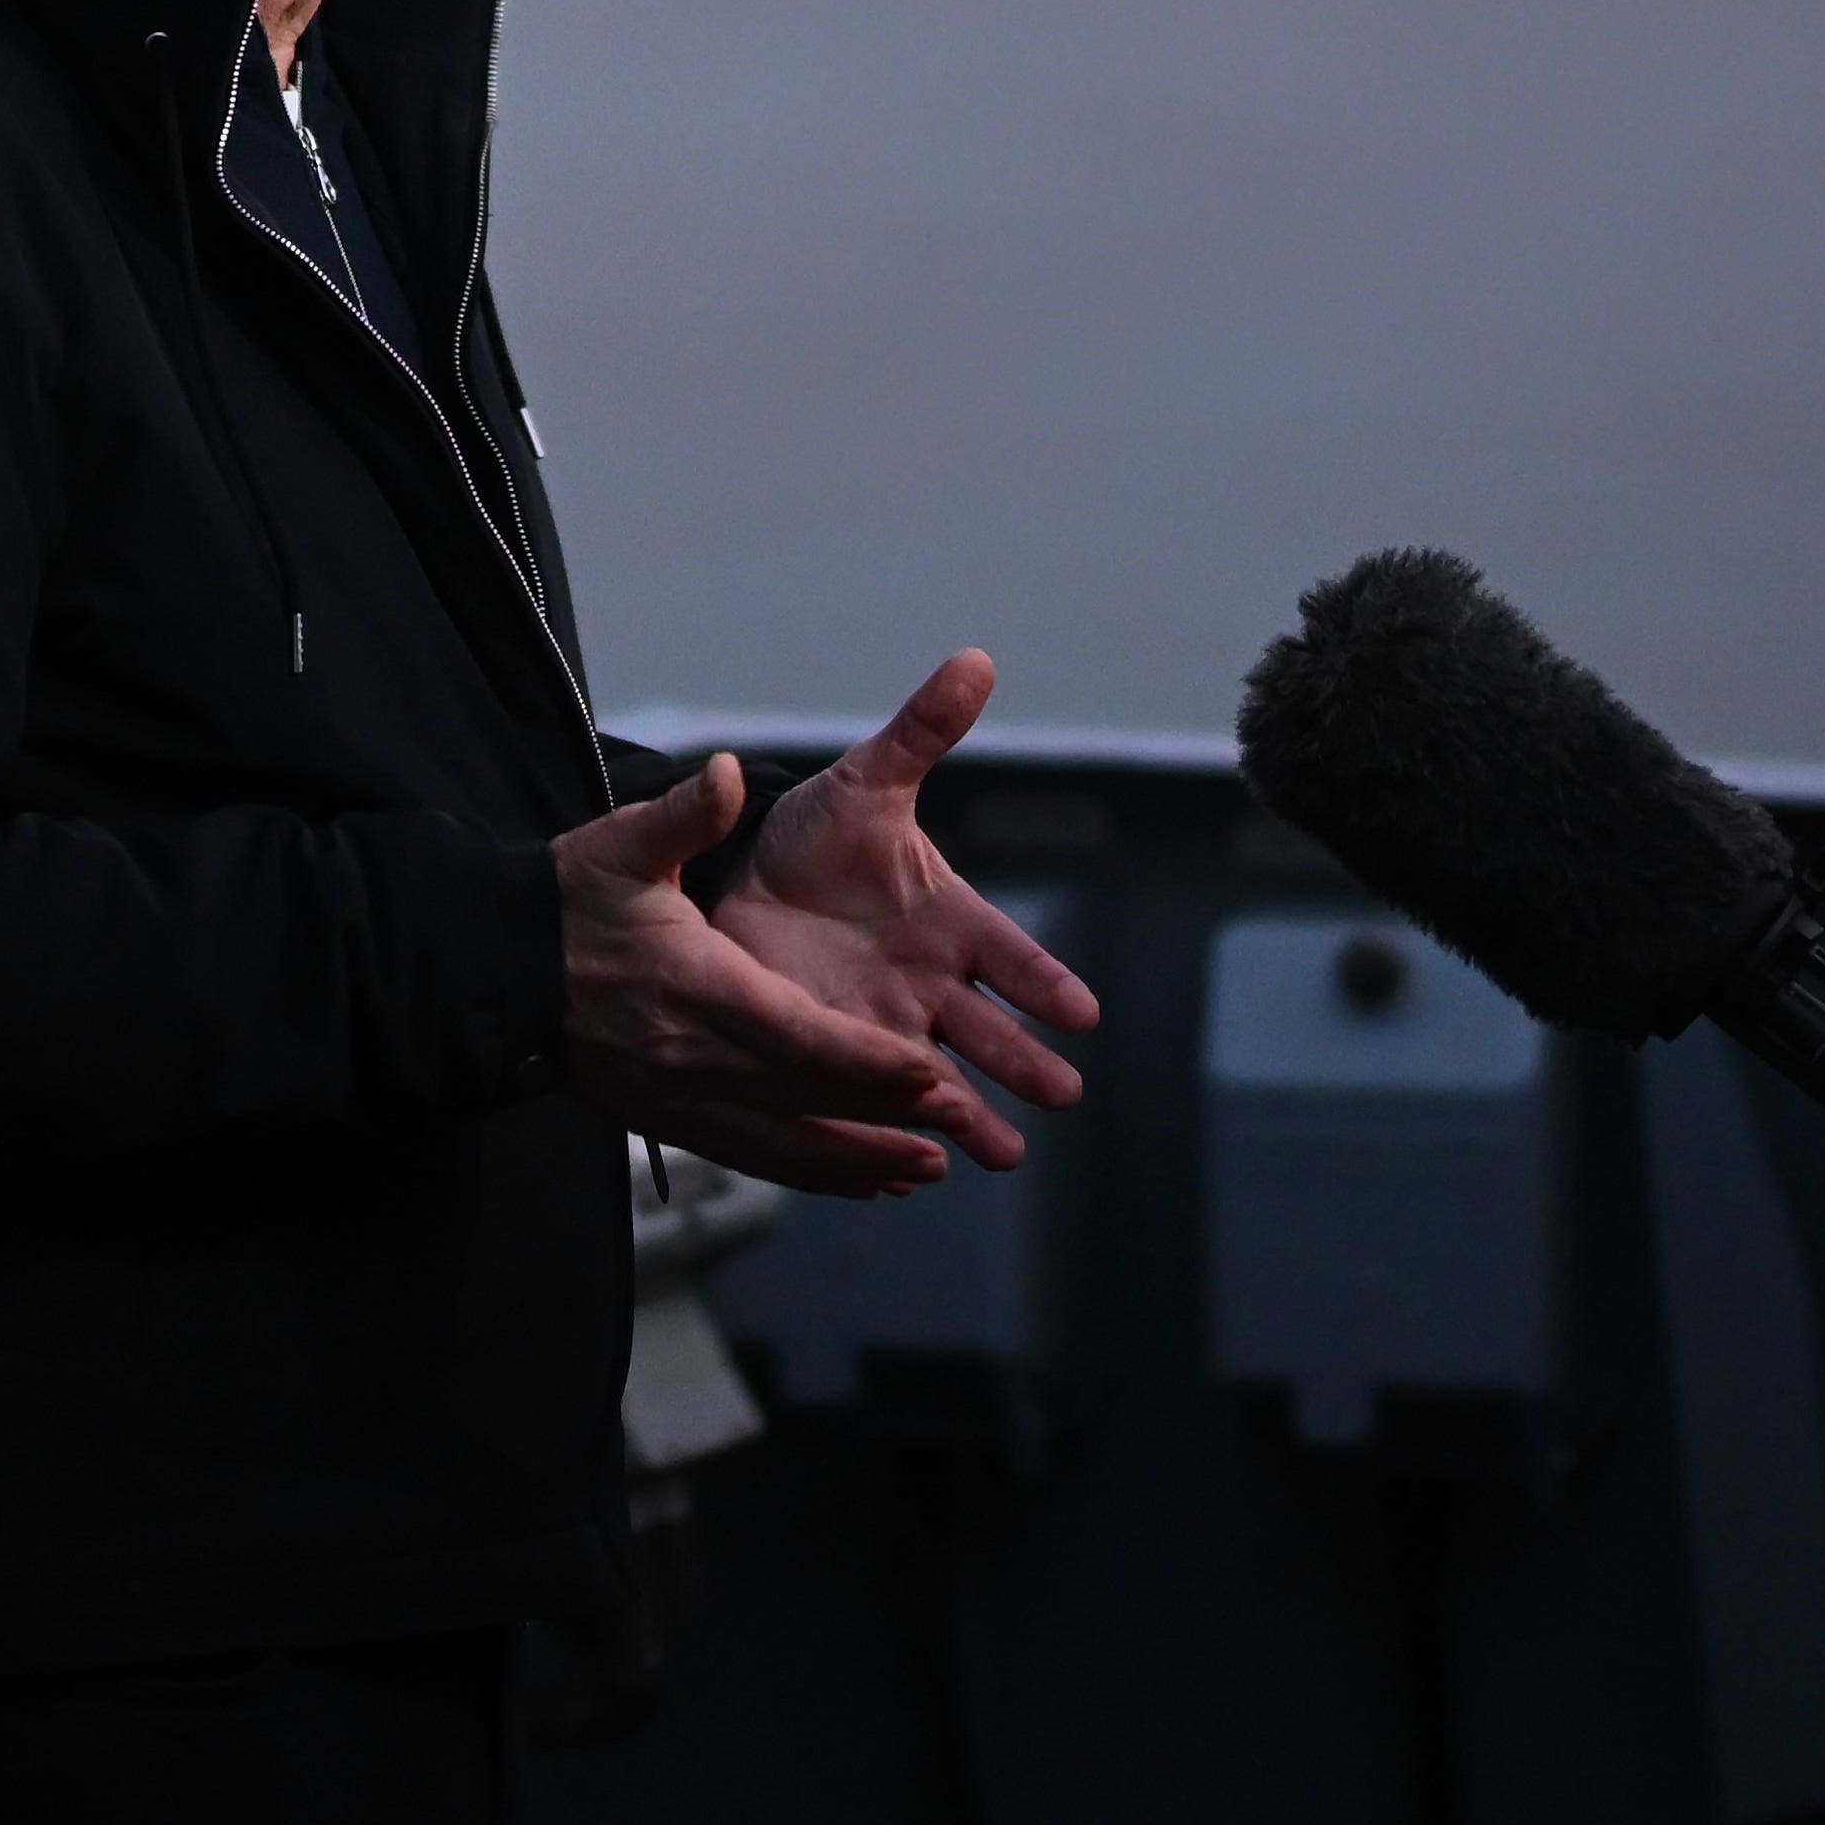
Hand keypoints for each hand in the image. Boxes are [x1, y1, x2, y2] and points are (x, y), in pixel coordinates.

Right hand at [556, 753, 960, 1195]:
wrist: (493, 972)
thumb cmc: (566, 902)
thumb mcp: (621, 845)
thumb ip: (685, 814)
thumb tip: (729, 772)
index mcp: (697, 986)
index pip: (798, 1037)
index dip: (867, 1061)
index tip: (929, 1071)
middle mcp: (694, 1058)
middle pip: (806, 1100)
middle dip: (885, 1117)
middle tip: (960, 1125)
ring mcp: (679, 1100)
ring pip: (784, 1144)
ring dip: (857, 1160)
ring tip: (924, 1169)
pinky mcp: (668, 1122)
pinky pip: (751, 1157)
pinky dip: (809, 1174)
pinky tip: (857, 1182)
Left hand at [715, 650, 1100, 1172]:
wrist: (742, 879)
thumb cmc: (819, 832)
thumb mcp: (868, 779)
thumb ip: (922, 731)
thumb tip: (976, 658)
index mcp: (948, 917)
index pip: (1010, 953)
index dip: (1044, 982)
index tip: (1082, 1014)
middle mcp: (930, 980)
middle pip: (989, 1029)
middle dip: (1025, 1061)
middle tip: (1063, 1095)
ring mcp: (889, 1024)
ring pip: (942, 1078)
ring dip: (972, 1114)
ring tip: (1003, 1155)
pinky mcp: (840, 1055)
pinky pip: (877, 1099)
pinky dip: (899, 1130)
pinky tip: (919, 1166)